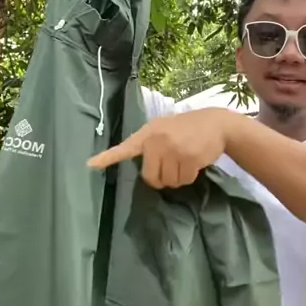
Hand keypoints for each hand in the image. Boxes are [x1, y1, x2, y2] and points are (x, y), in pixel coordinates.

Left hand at [87, 109, 233, 188]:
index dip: (107, 158)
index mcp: (148, 134)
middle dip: (161, 178)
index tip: (90, 165)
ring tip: (184, 161)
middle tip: (172, 165)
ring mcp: (173, 149)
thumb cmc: (186, 128)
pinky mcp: (190, 158)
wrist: (215, 124)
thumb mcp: (164, 129)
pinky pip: (184, 180)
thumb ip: (150, 145)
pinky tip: (194, 163)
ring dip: (177, 178)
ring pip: (168, 182)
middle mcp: (157, 141)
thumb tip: (146, 173)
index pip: (125, 147)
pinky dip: (189, 177)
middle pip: (150, 178)